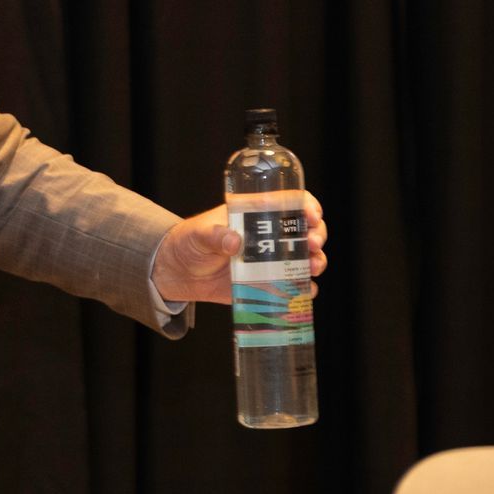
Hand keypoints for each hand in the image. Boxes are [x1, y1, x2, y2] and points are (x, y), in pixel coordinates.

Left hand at [152, 195, 327, 304]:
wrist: (176, 273)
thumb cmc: (187, 243)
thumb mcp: (198, 234)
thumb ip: (214, 235)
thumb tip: (234, 241)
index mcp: (255, 215)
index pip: (290, 203)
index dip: (307, 206)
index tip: (311, 216)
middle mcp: (269, 236)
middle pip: (306, 230)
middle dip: (317, 235)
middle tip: (313, 244)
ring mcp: (270, 260)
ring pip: (306, 258)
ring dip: (316, 261)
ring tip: (313, 267)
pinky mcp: (266, 283)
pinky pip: (292, 285)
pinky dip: (304, 288)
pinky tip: (306, 290)